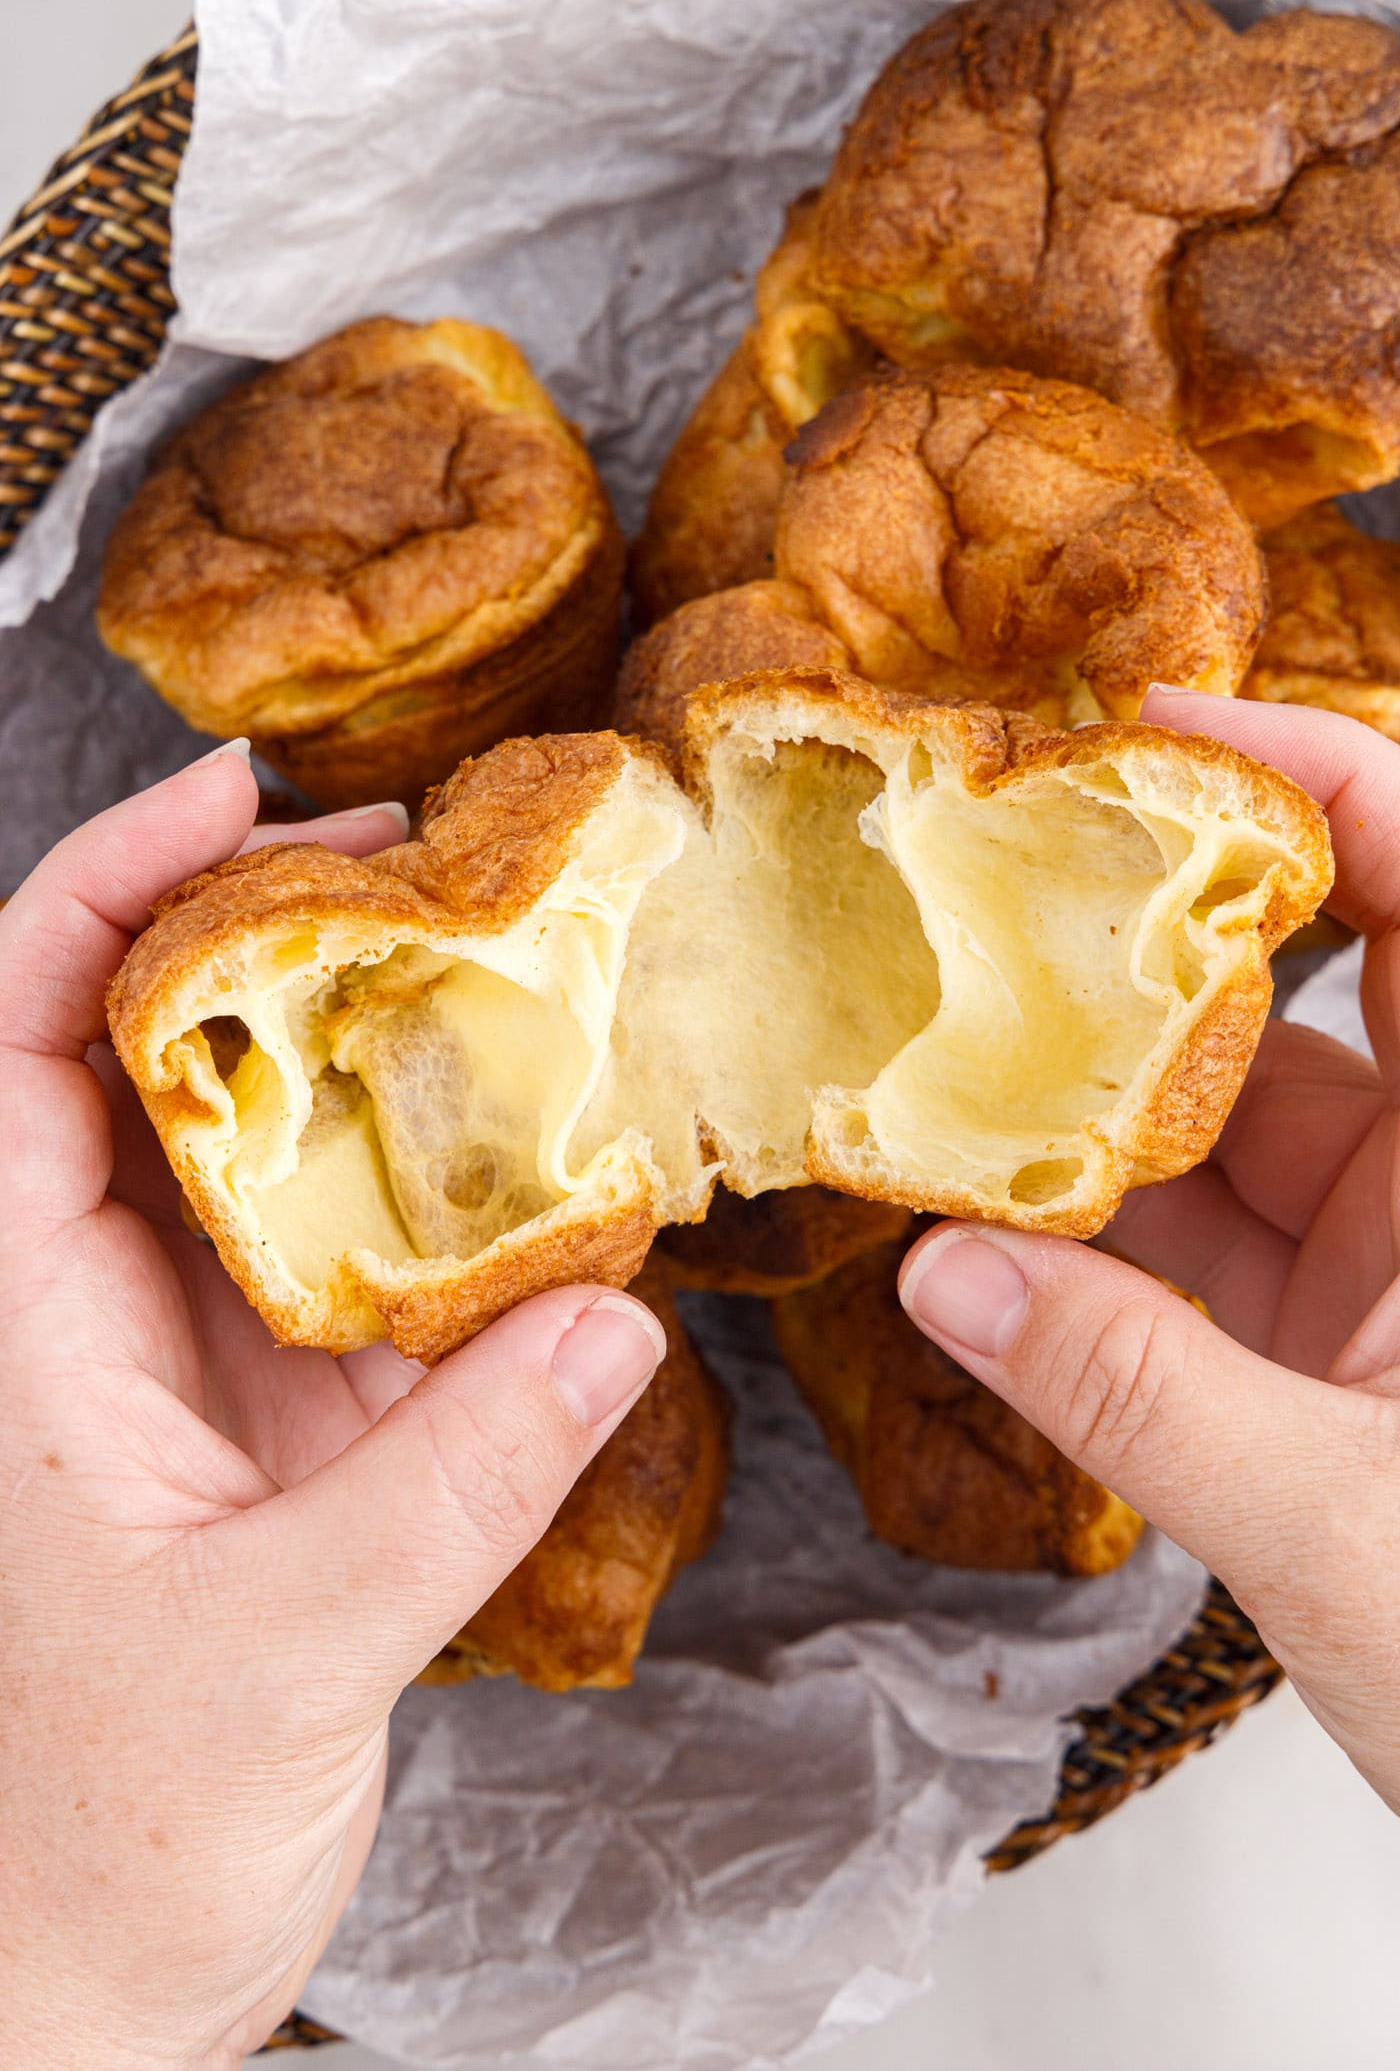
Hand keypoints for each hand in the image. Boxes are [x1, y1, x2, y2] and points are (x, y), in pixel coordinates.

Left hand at [0, 745, 664, 2070]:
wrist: (104, 1985)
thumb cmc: (104, 1843)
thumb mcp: (278, 1653)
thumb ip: (455, 1487)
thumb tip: (612, 1324)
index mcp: (27, 1323)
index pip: (18, 1040)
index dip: (105, 891)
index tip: (238, 801)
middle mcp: (104, 1309)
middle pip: (166, 1051)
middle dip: (278, 929)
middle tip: (429, 859)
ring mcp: (204, 1356)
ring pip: (277, 1144)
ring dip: (380, 1050)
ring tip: (505, 967)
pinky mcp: (292, 1418)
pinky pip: (373, 1259)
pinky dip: (455, 1197)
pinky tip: (548, 1165)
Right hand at [899, 692, 1399, 1813]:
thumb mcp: (1339, 1529)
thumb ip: (1135, 1396)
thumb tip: (949, 1275)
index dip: (1322, 775)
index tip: (1160, 725)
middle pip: (1310, 988)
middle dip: (1152, 929)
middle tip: (996, 875)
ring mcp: (1386, 1269)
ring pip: (1227, 1127)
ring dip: (1092, 1105)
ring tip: (947, 1062)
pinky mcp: (1325, 1350)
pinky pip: (1193, 1248)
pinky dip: (1091, 1237)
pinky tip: (982, 1226)